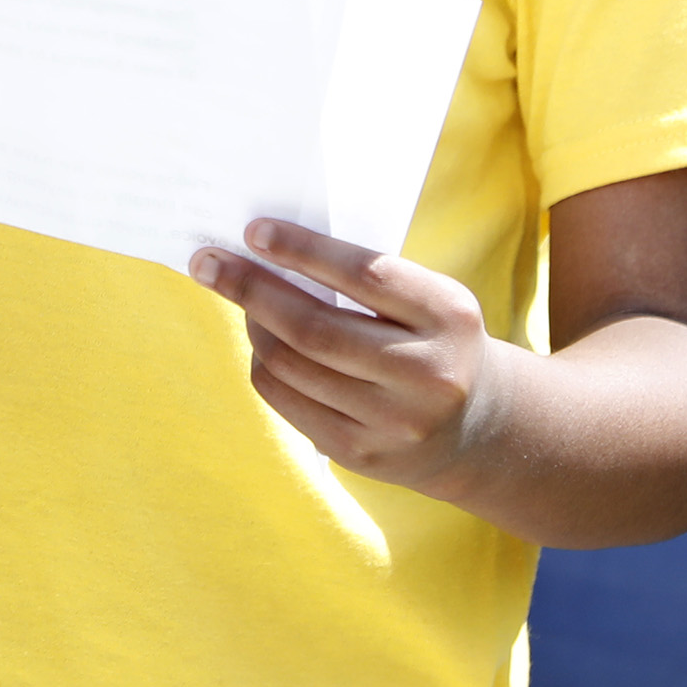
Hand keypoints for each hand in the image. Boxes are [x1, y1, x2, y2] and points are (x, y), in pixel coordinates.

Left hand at [190, 219, 502, 496]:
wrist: (479, 428)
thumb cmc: (433, 340)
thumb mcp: (427, 301)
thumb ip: (365, 278)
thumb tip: (266, 250)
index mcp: (448, 317)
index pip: (365, 275)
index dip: (303, 250)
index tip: (253, 232)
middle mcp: (427, 373)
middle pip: (314, 327)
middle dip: (250, 288)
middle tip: (207, 261)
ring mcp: (394, 421)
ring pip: (291, 364)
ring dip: (253, 324)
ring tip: (241, 299)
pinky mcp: (361, 454)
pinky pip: (286, 399)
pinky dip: (263, 363)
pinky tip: (262, 342)